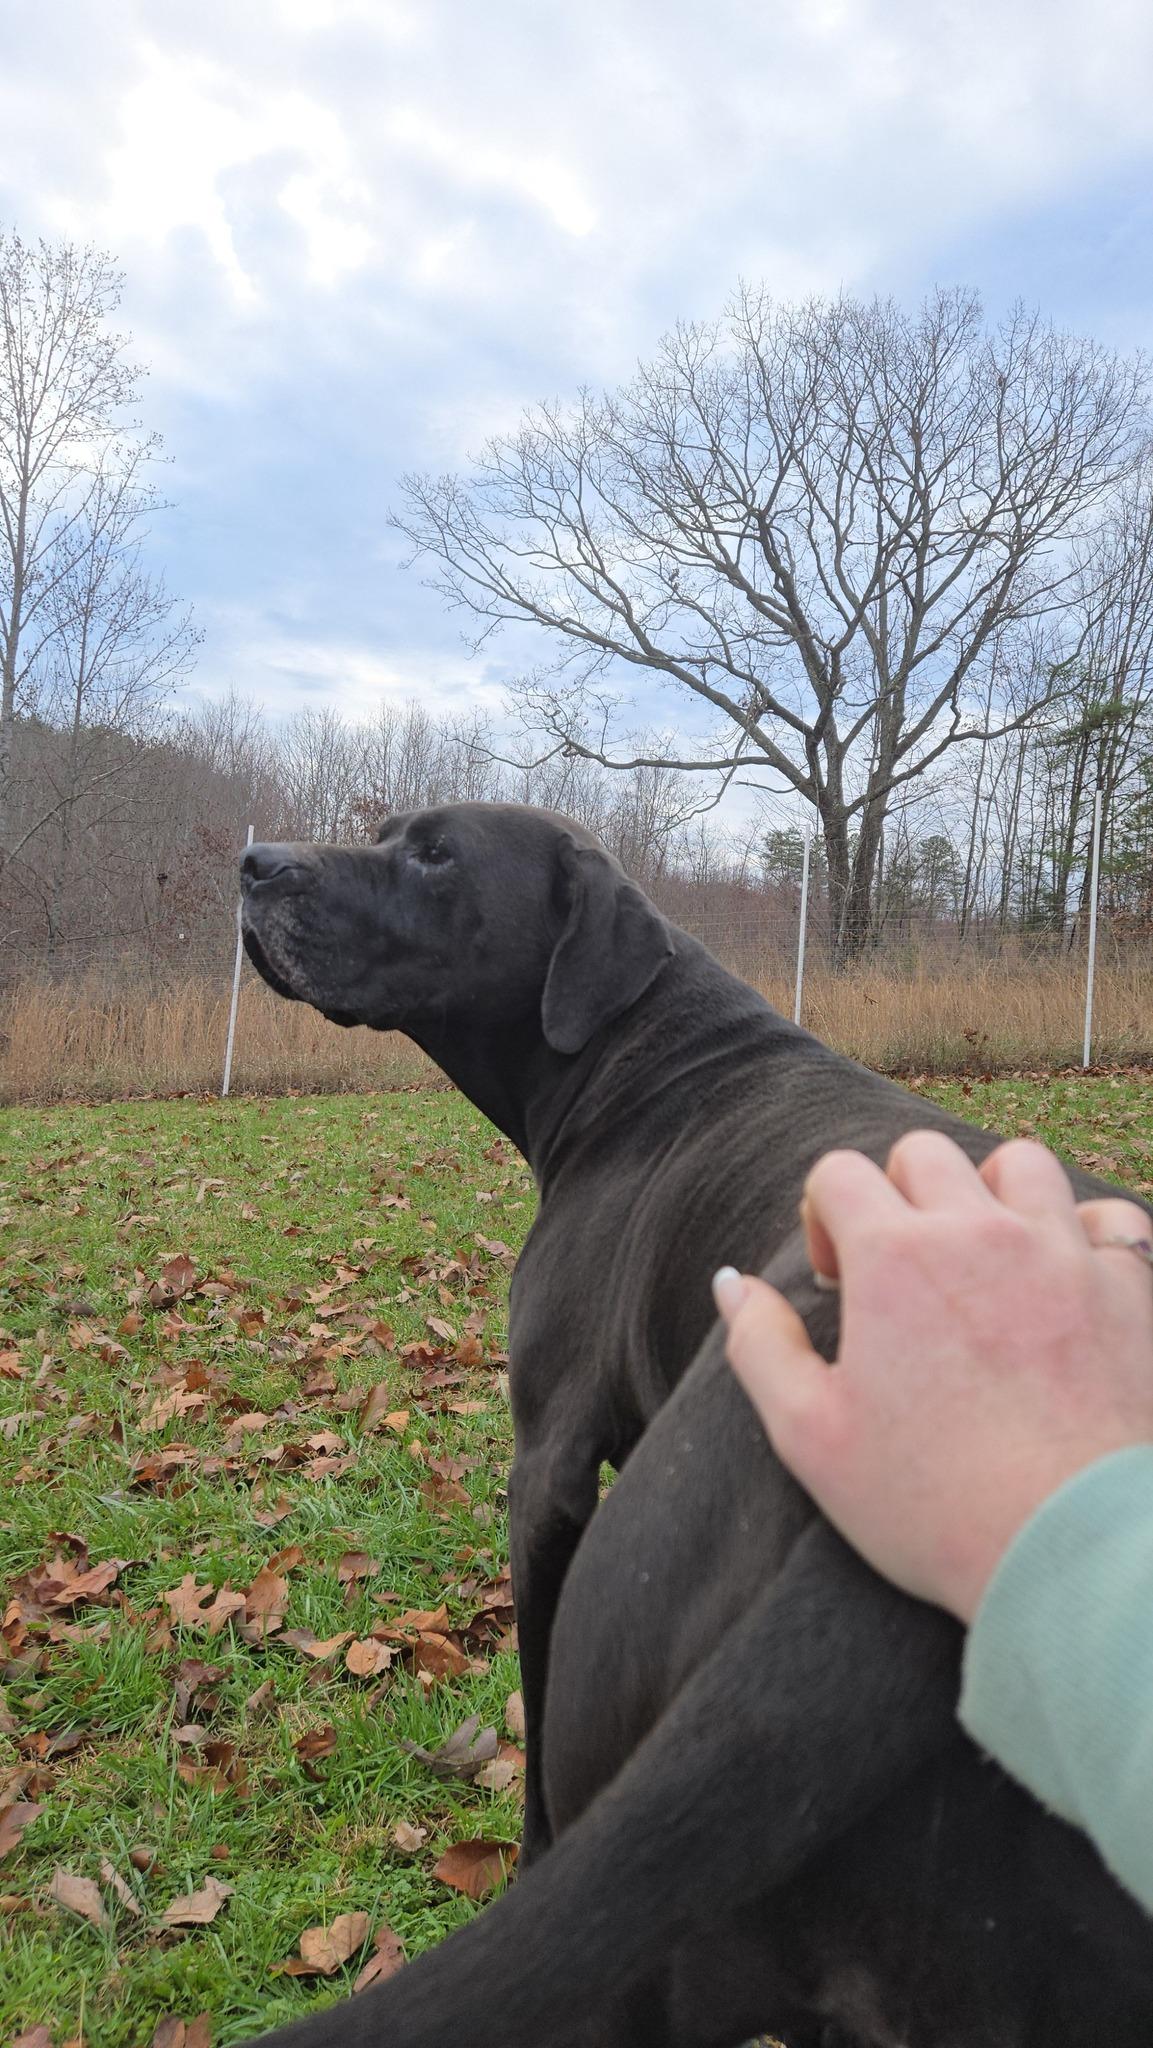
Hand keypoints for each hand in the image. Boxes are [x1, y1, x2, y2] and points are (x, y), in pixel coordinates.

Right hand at [713, 1133, 1152, 1621]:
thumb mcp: (810, 1438)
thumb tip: (732, 1284)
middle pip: (924, 1154)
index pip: (838, 1172)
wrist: (1076, 1550)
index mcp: (893, 1257)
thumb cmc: (934, 1504)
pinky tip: (1066, 1276)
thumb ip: (760, 1346)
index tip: (837, 1283)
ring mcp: (1062, 1253)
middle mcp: (979, 1231)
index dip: (823, 1217)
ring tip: (982, 1256)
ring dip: (990, 1192)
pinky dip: (1083, 1232)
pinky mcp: (1130, 1290)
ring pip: (1022, 1162)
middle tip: (899, 1270)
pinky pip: (1109, 1219)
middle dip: (897, 1193)